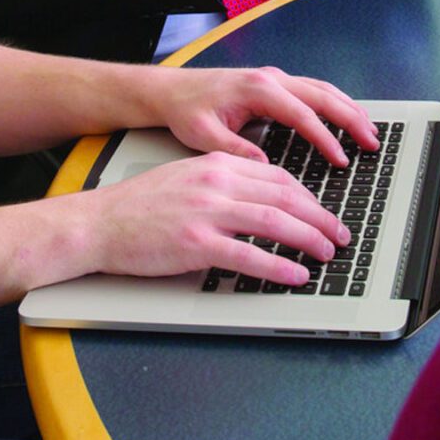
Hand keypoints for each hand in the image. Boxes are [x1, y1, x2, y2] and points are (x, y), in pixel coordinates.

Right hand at [72, 152, 351, 287]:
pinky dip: (279, 266)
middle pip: (285, 196)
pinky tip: (296, 274)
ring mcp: (207, 212)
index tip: (324, 212)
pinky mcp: (196, 243)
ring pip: (274, 222)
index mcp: (217, 165)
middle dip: (320, 217)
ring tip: (327, 253)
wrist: (99, 223)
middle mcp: (216, 183)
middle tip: (340, 234)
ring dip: (309, 239)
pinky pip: (249, 255)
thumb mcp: (187, 179)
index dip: (310, 197)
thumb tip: (262, 202)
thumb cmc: (139, 207)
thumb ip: (224, 185)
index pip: (278, 176)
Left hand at [142, 64, 379, 167]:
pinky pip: (313, 90)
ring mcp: (275, 78)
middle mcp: (271, 78)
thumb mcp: (204, 135)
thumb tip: (265, 168)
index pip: (303, 114)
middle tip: (372, 143)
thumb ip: (236, 150)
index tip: (340, 160)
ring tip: (368, 132)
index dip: (325, 139)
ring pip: (323, 89)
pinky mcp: (275, 83)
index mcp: (257, 89)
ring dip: (348, 109)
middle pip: (323, 96)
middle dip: (351, 119)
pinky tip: (346, 117)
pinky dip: (335, 103)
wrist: (172, 89)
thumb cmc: (186, 109)